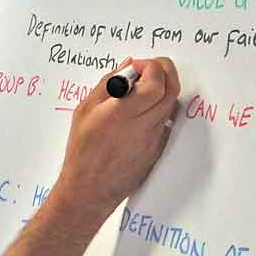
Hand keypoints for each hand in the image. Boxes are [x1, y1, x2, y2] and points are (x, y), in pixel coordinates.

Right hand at [44, 57, 179, 232]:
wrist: (90, 189)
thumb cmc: (82, 150)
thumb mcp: (85, 110)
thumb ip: (108, 83)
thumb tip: (128, 66)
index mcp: (123, 112)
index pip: (155, 81)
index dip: (151, 66)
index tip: (137, 66)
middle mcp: (143, 125)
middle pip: (172, 89)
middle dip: (165, 71)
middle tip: (147, 70)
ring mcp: (154, 138)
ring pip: (171, 104)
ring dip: (162, 89)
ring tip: (141, 91)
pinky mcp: (158, 148)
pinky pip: (167, 120)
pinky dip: (160, 108)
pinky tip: (142, 111)